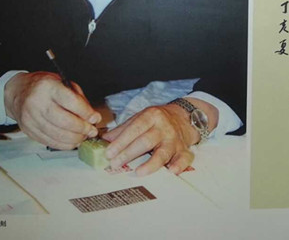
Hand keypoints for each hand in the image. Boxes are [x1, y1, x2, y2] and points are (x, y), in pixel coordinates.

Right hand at [4, 71, 100, 148]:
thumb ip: (78, 98)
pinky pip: (49, 141)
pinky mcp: (28, 130)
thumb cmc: (43, 86)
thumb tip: (91, 116)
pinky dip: (64, 144)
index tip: (95, 118)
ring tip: (83, 136)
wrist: (18, 92)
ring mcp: (31, 118)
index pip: (71, 102)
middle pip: (64, 121)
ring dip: (75, 139)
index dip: (86, 113)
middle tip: (92, 131)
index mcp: (48, 87)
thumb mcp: (62, 83)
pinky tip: (72, 141)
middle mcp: (37, 102)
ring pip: (57, 135)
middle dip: (82, 129)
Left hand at [101, 98, 218, 175]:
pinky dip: (179, 165)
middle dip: (129, 154)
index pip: (135, 129)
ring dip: (151, 164)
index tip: (109, 153)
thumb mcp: (140, 118)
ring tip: (139, 172)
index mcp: (152, 116)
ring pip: (163, 152)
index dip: (121, 141)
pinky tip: (172, 171)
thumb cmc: (156, 121)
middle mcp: (164, 127)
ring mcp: (175, 140)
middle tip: (115, 164)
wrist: (183, 117)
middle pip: (146, 141)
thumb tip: (104, 141)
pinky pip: (184, 158)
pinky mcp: (184, 150)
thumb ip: (123, 129)